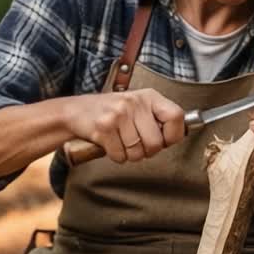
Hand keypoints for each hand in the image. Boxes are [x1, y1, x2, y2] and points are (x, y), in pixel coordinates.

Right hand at [65, 88, 185, 162]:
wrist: (75, 111)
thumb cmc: (111, 112)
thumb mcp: (137, 106)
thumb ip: (157, 118)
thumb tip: (178, 135)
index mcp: (149, 96)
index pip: (176, 117)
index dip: (173, 135)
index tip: (164, 141)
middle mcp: (135, 102)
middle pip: (156, 143)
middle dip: (147, 152)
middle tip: (137, 145)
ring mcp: (118, 114)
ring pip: (137, 152)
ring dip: (129, 155)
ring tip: (121, 142)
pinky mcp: (104, 128)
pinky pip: (120, 155)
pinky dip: (116, 156)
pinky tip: (110, 144)